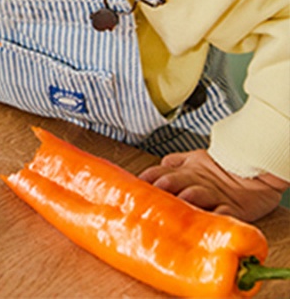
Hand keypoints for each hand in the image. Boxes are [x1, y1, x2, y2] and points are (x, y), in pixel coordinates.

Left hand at [139, 148, 288, 221]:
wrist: (254, 168)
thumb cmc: (221, 166)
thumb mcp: (194, 159)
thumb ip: (174, 163)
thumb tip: (154, 167)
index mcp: (182, 170)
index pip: (156, 172)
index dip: (143, 179)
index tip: (129, 189)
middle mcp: (194, 181)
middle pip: (171, 182)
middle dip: (157, 189)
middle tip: (145, 200)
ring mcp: (212, 194)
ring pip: (194, 195)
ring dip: (182, 201)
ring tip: (172, 208)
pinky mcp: (232, 207)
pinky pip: (223, 213)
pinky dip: (215, 217)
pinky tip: (207, 222)